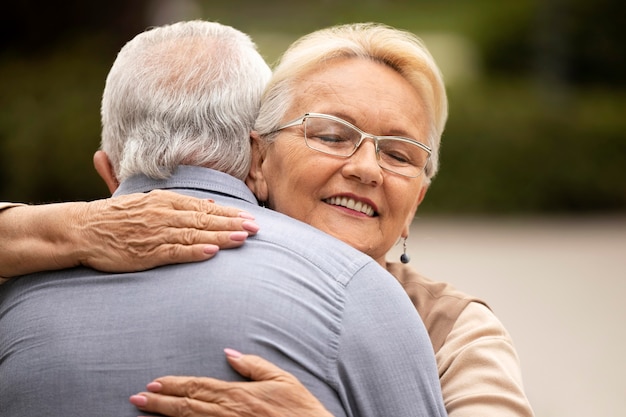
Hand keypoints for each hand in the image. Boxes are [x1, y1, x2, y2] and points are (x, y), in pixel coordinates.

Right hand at [74, 190, 259, 271]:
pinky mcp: (146, 252)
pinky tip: (211, 252)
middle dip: (232, 224)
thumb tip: (211, 204)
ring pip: (194, 235)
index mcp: (166, 201)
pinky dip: (194, 252)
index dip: (229, 213)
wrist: (84, 229)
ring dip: (219, 237)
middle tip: (256, 228)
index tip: (250, 217)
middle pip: (205, 219)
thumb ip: (182, 203)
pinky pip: (174, 252)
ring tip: (241, 238)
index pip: (204, 207)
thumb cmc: (118, 217)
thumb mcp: (150, 202)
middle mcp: (164, 214)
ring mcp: (155, 233)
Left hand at [129, 349, 332, 416]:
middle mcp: (228, 413)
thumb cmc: (299, 409)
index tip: (153, 383)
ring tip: (142, 413)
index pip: (198, 387)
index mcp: (238, 394)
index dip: (174, 385)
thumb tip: (229, 354)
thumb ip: (254, 366)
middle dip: (159, 402)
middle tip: (136, 399)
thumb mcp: (282, 379)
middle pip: (187, 405)